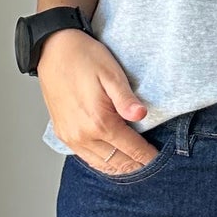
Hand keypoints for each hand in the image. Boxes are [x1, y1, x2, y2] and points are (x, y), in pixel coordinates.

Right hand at [38, 28, 158, 173]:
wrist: (54, 49)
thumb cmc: (84, 58)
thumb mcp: (111, 74)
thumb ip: (126, 99)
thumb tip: (141, 115)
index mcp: (99, 122)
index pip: (132, 150)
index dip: (149, 157)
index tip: (162, 159)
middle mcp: (83, 136)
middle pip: (118, 163)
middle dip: (137, 166)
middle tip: (153, 164)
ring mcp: (71, 137)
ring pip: (102, 165)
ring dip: (121, 167)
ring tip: (137, 164)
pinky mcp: (63, 134)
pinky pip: (87, 158)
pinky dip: (103, 162)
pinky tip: (114, 157)